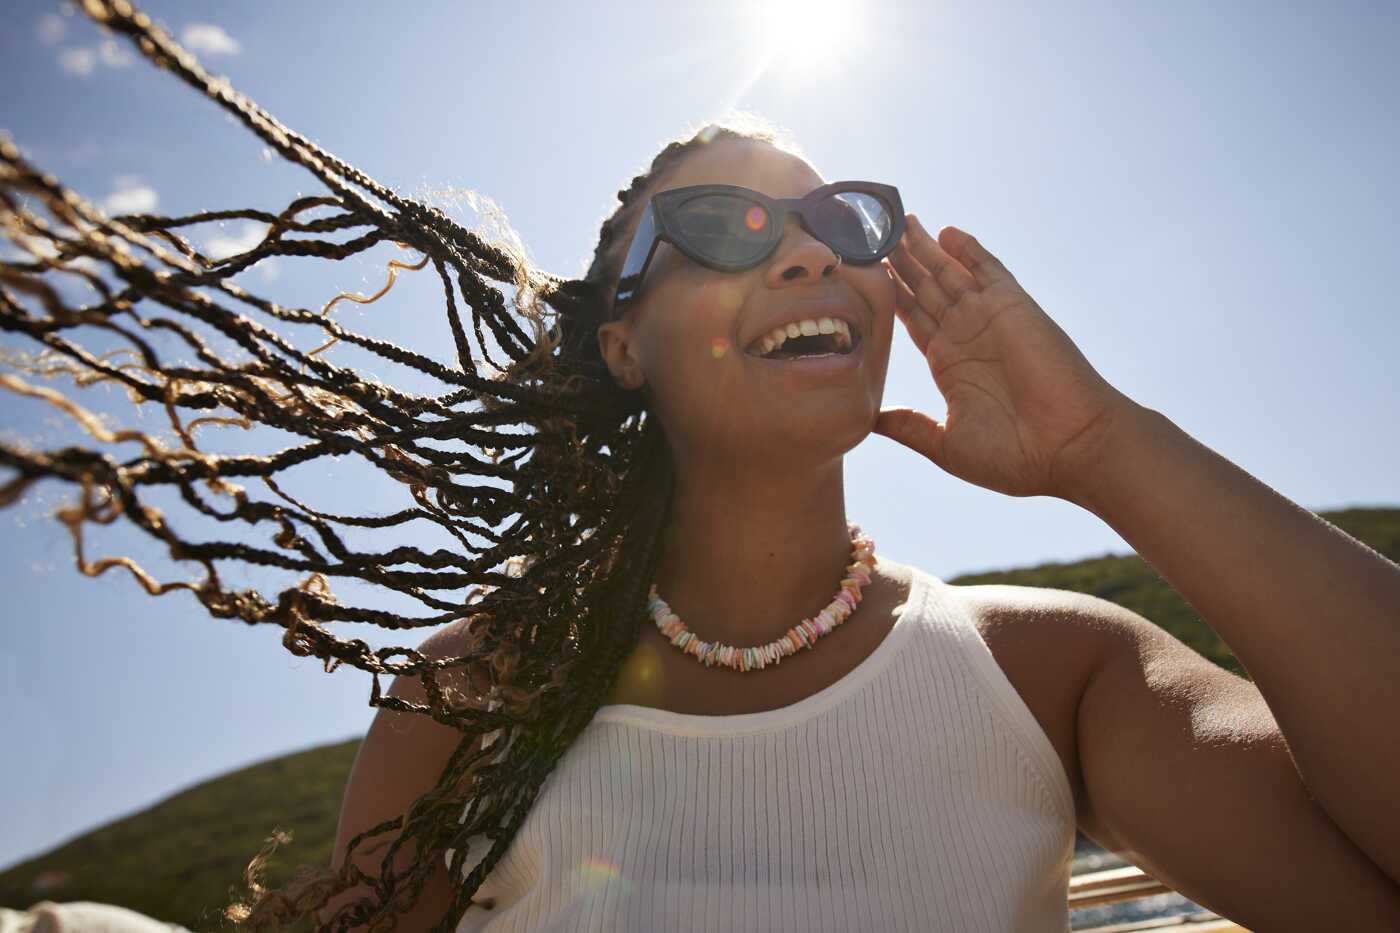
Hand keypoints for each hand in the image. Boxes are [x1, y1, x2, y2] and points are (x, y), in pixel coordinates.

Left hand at [875, 215, 1137, 500]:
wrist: (1071, 448)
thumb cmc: (1015, 456)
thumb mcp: (946, 444)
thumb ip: (909, 427)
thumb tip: (869, 420)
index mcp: (949, 365)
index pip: (912, 318)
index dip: (889, 295)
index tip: (864, 273)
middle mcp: (966, 336)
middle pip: (925, 288)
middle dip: (900, 262)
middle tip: (872, 233)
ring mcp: (989, 319)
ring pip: (949, 273)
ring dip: (924, 248)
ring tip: (897, 221)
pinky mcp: (1013, 307)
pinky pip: (988, 270)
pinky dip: (969, 250)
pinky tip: (946, 232)